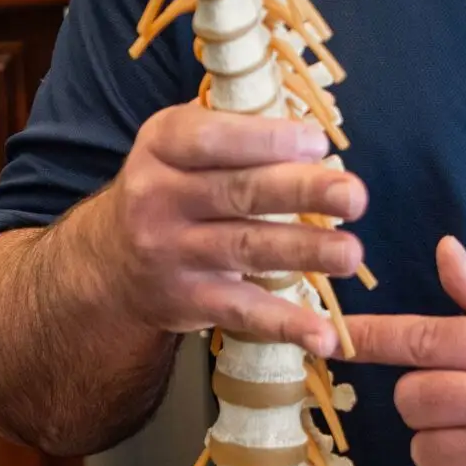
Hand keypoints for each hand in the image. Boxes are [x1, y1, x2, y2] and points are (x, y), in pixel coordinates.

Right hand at [88, 103, 366, 351]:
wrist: (111, 263)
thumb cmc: (173, 188)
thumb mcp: (184, 145)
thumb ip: (238, 131)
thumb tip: (315, 137)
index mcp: (163, 144)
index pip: (214, 138)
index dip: (267, 140)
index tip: (319, 143)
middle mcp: (159, 197)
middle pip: (239, 192)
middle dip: (301, 192)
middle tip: (353, 195)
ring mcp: (172, 252)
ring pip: (246, 248)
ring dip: (304, 252)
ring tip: (350, 253)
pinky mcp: (189, 301)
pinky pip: (243, 311)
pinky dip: (286, 325)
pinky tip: (323, 335)